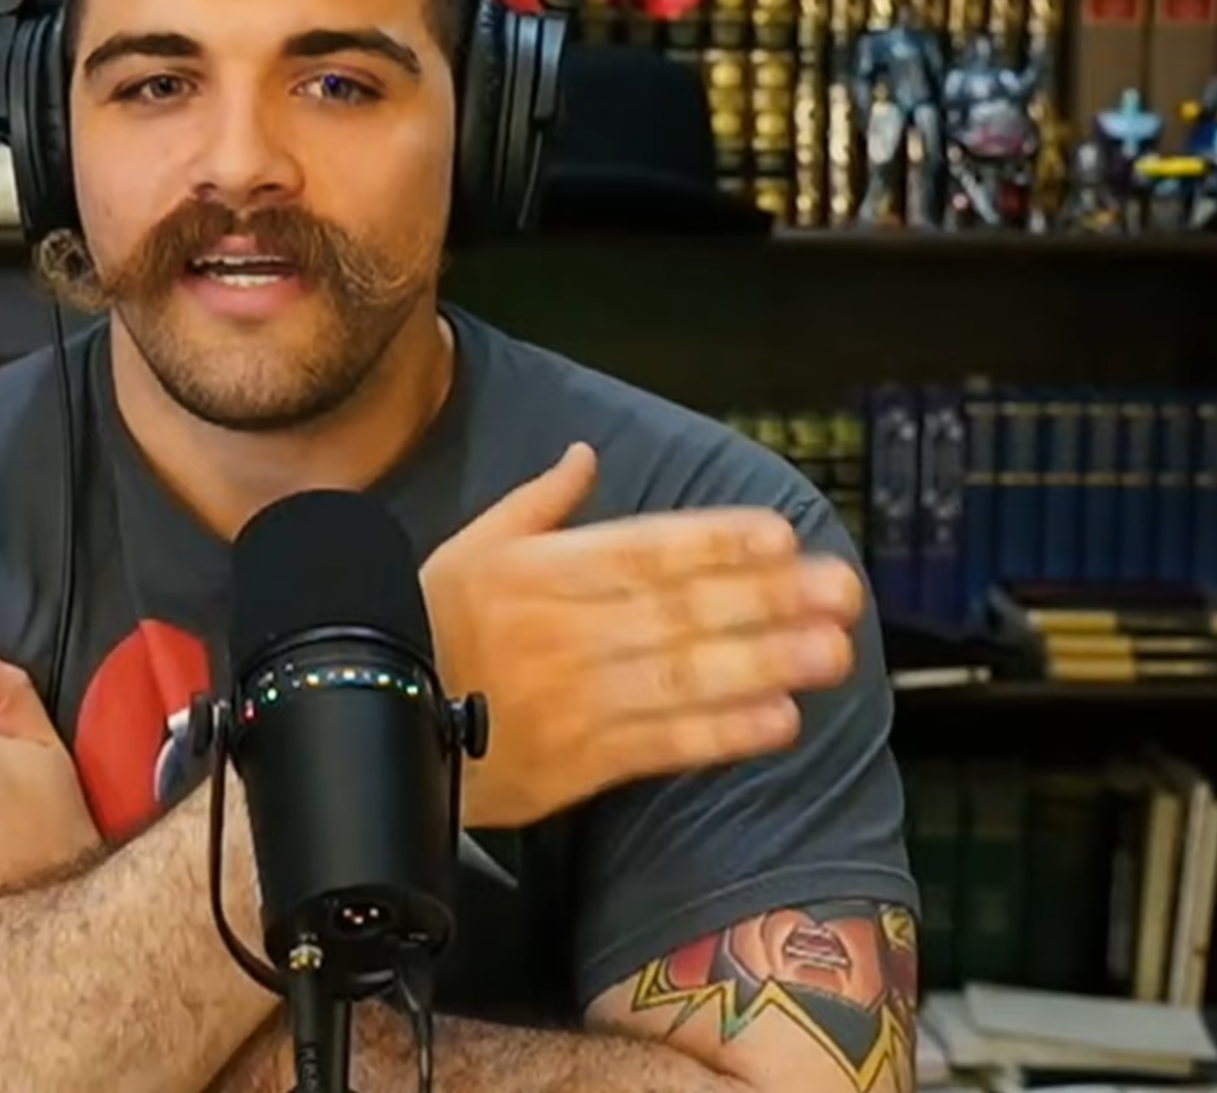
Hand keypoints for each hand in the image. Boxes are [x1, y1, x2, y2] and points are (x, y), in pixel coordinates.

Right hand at [422, 442, 862, 830]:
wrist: (375, 723)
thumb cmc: (429, 626)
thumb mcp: (470, 546)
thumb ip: (537, 502)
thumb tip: (587, 454)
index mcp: (540, 570)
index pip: (643, 549)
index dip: (715, 542)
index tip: (781, 535)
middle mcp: (563, 629)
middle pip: (678, 610)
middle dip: (766, 599)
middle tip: (842, 590)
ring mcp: (574, 698)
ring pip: (680, 675)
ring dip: (763, 662)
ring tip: (833, 650)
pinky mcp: (578, 763)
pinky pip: (660, 744)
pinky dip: (720, 734)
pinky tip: (779, 720)